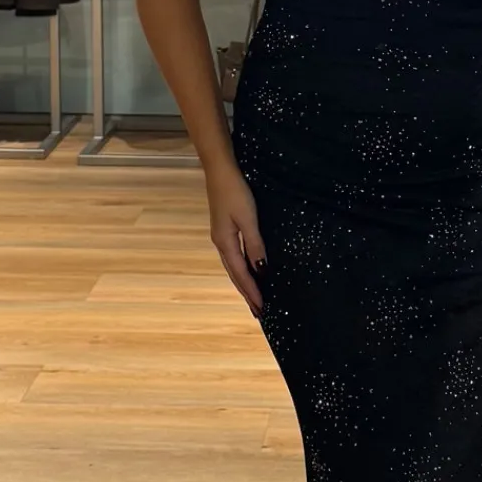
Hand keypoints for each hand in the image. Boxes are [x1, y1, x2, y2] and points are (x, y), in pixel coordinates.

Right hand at [206, 161, 266, 317]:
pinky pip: (234, 256)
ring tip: (254, 297)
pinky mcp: (225, 229)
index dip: (252, 292)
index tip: (261, 309)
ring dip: (244, 283)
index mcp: (225, 243)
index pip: (241, 275)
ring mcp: (221, 236)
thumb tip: (261, 269)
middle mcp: (221, 243)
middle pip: (235, 275)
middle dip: (247, 294)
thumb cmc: (235, 191)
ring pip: (234, 267)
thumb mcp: (249, 218)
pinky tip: (248, 270)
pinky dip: (242, 269)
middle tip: (258, 311)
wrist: (220, 170)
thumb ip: (255, 244)